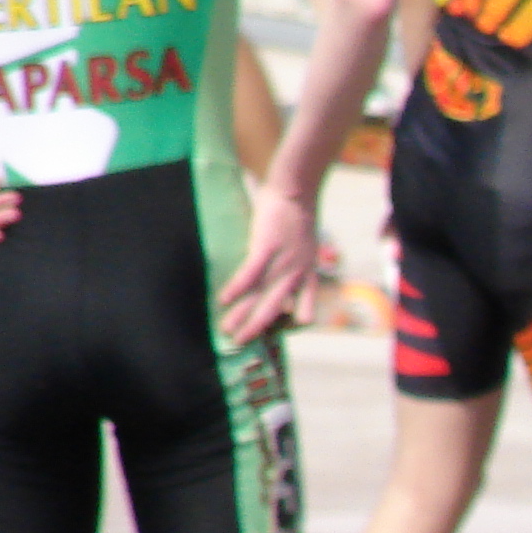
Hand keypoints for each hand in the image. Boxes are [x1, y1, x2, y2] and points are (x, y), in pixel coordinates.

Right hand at [216, 183, 318, 342]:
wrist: (297, 189)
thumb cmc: (296, 216)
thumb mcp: (306, 247)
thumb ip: (294, 264)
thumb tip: (275, 275)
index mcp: (309, 274)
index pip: (306, 310)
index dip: (293, 325)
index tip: (277, 334)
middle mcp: (297, 273)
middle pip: (275, 310)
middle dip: (256, 329)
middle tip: (240, 343)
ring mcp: (283, 261)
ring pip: (260, 297)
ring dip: (242, 316)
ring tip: (227, 330)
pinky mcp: (267, 247)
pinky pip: (250, 274)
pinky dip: (236, 289)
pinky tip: (222, 300)